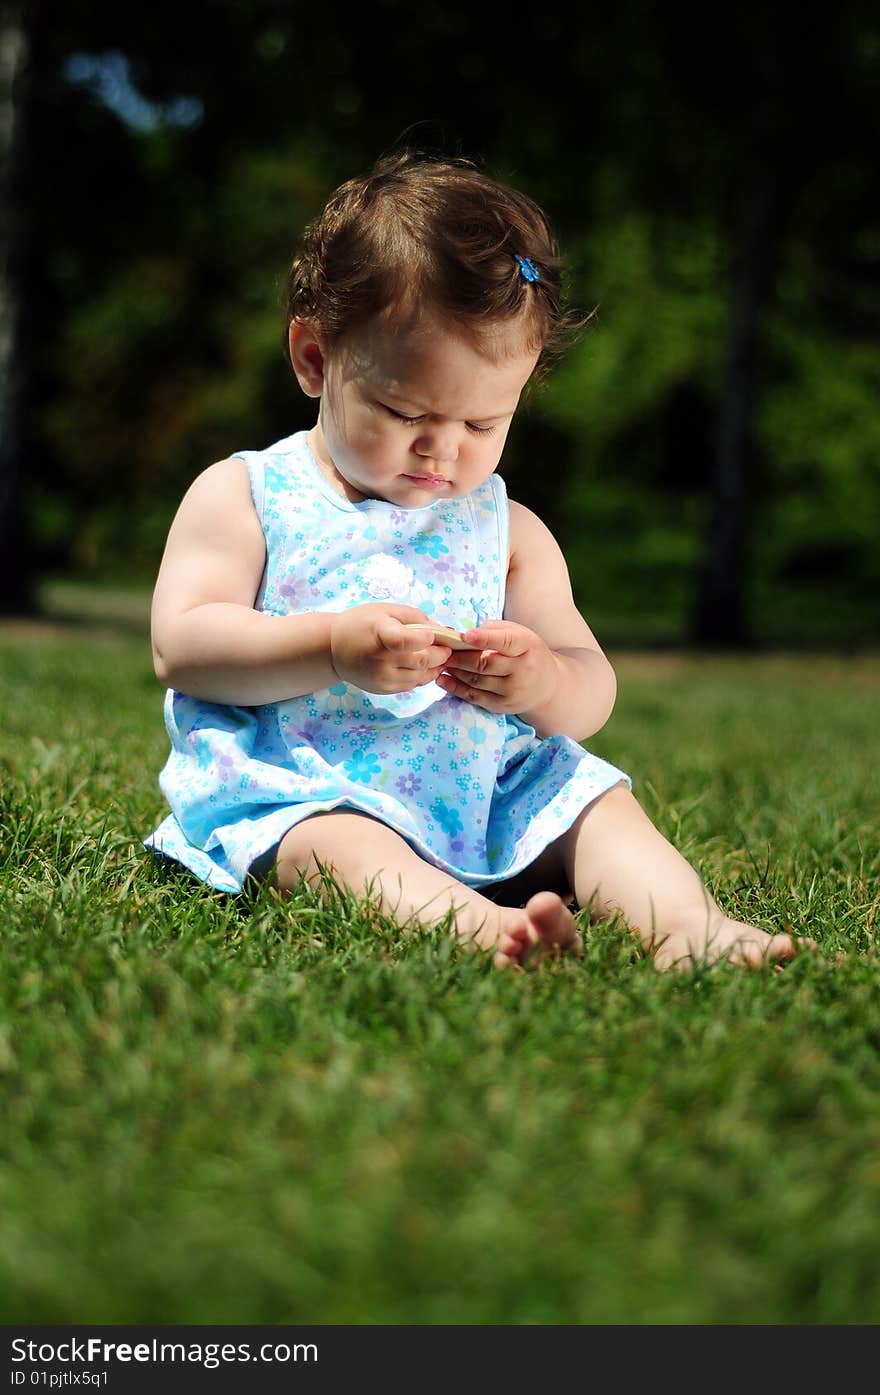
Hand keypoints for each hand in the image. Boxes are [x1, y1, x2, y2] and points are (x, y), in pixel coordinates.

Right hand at [330, 603, 451, 693]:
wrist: (334, 649)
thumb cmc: (362, 624)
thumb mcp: (387, 610)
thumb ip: (417, 618)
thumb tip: (442, 632)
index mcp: (379, 634)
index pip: (404, 641)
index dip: (424, 638)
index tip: (432, 634)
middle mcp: (379, 659)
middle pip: (421, 661)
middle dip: (441, 654)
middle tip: (447, 647)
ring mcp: (381, 677)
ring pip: (420, 676)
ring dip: (435, 667)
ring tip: (438, 656)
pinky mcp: (383, 689)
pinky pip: (412, 685)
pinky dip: (422, 675)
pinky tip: (422, 665)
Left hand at [435, 621, 559, 714]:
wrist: (547, 685)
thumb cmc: (527, 652)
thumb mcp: (519, 634)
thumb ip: (493, 630)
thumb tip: (462, 635)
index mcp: (527, 646)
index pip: (505, 642)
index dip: (485, 639)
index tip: (465, 636)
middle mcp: (522, 670)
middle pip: (485, 664)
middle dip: (459, 657)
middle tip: (442, 650)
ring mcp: (513, 691)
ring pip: (477, 681)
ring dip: (455, 671)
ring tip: (440, 662)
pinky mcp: (504, 706)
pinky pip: (475, 698)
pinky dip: (456, 689)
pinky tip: (443, 680)